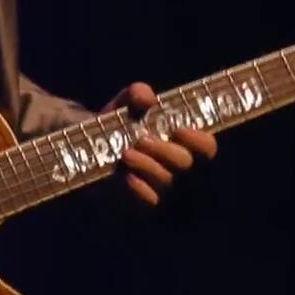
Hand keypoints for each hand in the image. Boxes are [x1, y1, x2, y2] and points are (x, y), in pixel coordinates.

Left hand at [103, 82, 216, 206]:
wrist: (88, 149)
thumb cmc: (117, 124)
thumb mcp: (125, 103)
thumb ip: (137, 93)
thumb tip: (147, 97)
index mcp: (180, 142)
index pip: (206, 146)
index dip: (199, 139)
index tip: (179, 129)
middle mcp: (174, 166)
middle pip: (185, 162)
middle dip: (164, 150)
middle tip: (142, 140)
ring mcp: (160, 186)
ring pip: (166, 180)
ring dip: (146, 165)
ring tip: (126, 153)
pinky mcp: (141, 201)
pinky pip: (150, 200)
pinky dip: (138, 187)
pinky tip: (124, 175)